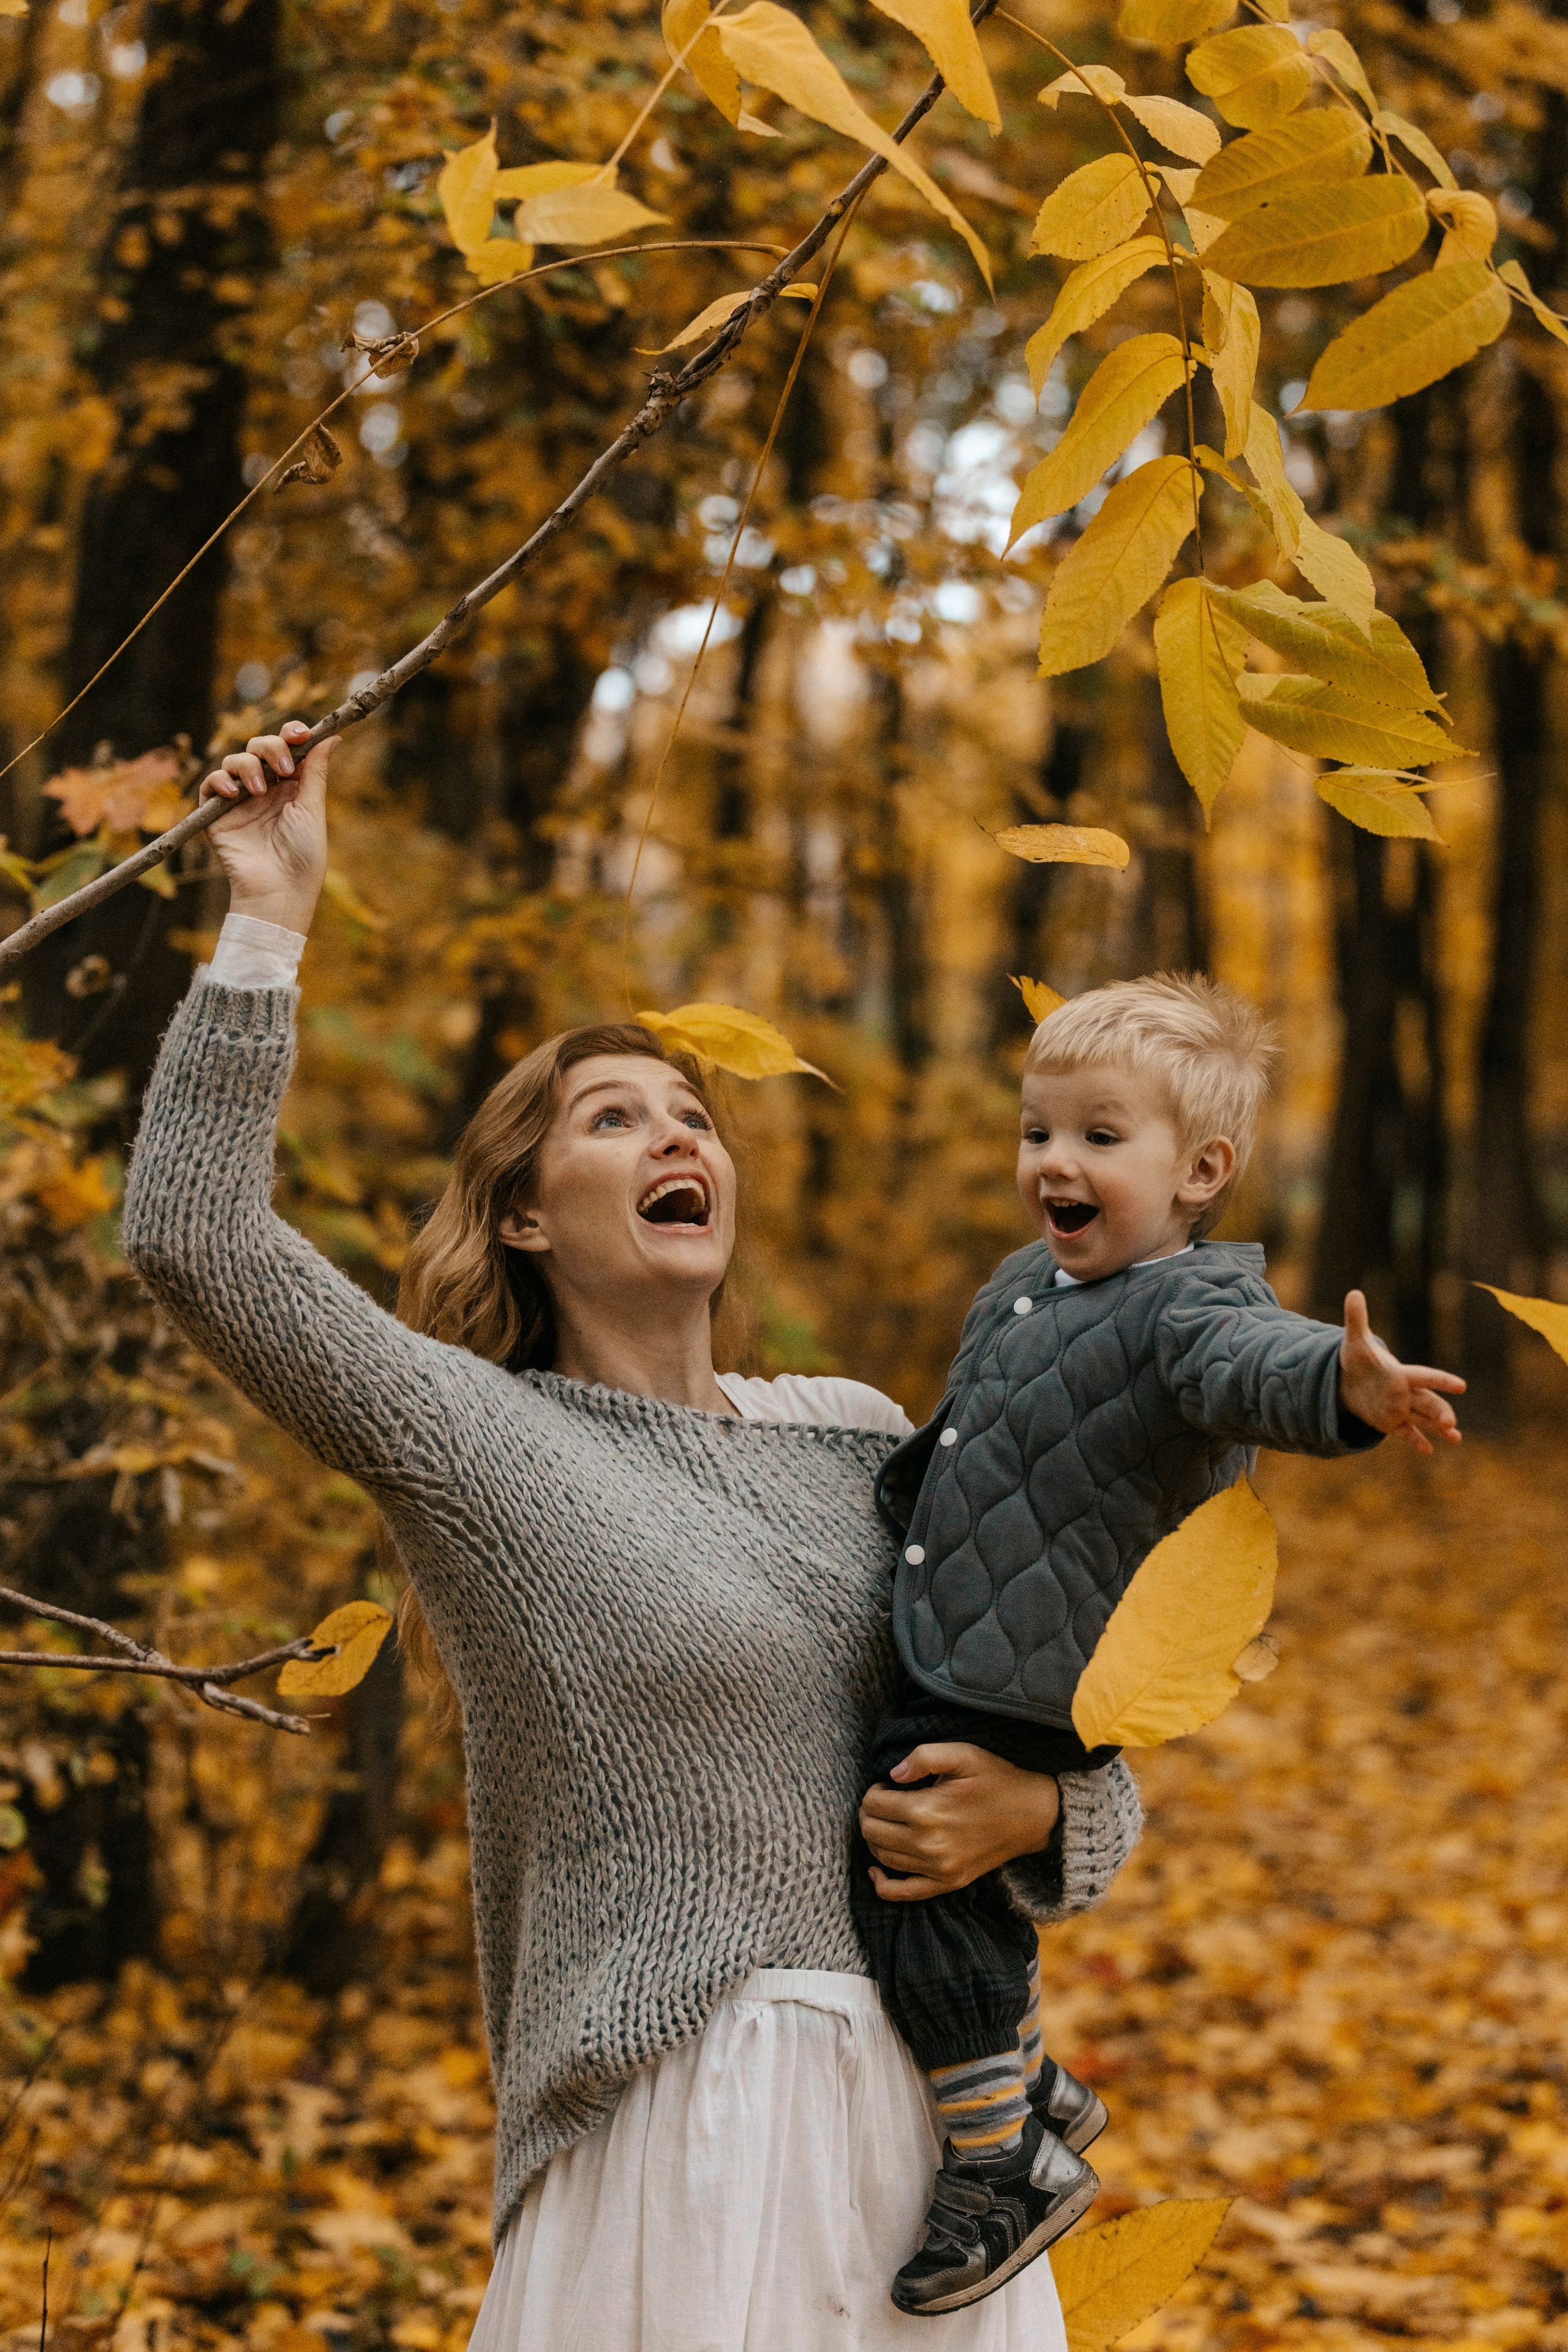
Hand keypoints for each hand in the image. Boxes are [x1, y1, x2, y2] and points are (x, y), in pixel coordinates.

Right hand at [199, 720, 337, 933]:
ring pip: (235, 760)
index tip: (300, 734)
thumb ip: (316, 771)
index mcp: (291, 786)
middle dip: (271, 748)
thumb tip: (333, 737)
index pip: (286, 747)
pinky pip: (210, 784)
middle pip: (259, 746)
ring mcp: (240, 799)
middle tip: (284, 768)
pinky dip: (219, 781)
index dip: (291, 734)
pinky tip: (233, 793)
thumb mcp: (312, 808)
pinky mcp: (217, 814)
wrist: (280, 889)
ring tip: (260, 791)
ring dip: (248, 766)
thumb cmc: (303, 855)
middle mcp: (265, 788)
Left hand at [859, 1742, 1060, 1903]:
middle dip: (870, 1813)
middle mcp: (928, 1844)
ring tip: (888, 1822)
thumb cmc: (997, 1779)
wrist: (1033, 1814)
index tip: (886, 1785)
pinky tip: (876, 1869)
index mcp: (927, 1810)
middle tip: (884, 1801)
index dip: (874, 1791)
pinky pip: (903, 1893)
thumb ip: (923, 1757)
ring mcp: (938, 1869)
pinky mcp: (948, 1883)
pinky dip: (882, 1884)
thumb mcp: (963, 1754)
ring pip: (882, 1858)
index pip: (874, 1804)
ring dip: (875, 1838)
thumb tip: (892, 1774)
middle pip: (871, 1831)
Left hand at [1339, 1288, 1464, 1454]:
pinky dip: (1416, 1441)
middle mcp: (1405, 1393)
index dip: (1441, 1380)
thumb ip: (1357, 1319)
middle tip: (1451, 1423)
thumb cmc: (1356, 1358)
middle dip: (1441, 1412)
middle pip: (1429, 1403)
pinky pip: (1406, 1433)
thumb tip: (1353, 1292)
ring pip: (1424, 1419)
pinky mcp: (1390, 1422)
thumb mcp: (1354, 1341)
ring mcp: (1400, 1408)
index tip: (1461, 1385)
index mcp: (1400, 1374)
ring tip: (1456, 1439)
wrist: (1347, 1379)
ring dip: (1439, 1429)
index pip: (1424, 1376)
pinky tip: (1428, 1450)